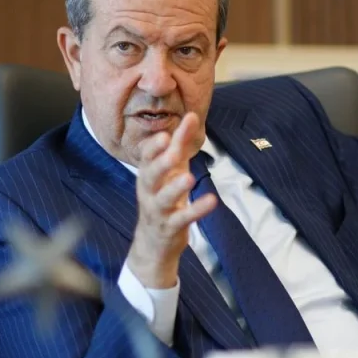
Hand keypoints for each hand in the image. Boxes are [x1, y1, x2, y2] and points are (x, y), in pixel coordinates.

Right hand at [127, 112, 216, 287]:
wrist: (153, 241)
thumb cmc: (163, 197)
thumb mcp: (172, 170)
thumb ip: (180, 144)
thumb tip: (192, 116)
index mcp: (147, 175)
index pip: (145, 158)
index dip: (154, 147)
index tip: (165, 135)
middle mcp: (148, 191)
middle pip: (150, 175)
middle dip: (160, 163)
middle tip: (172, 152)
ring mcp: (158, 210)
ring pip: (163, 198)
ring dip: (175, 187)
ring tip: (189, 177)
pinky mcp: (170, 227)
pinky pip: (182, 218)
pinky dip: (196, 210)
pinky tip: (211, 201)